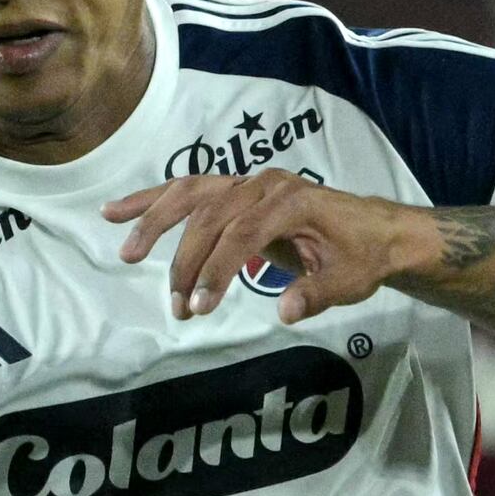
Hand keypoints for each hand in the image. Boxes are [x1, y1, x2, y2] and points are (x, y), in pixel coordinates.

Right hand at [105, 168, 439, 321]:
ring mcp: (249, 183)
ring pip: (191, 194)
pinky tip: (118, 211)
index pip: (244, 232)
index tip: (201, 306)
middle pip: (211, 214)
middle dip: (187, 260)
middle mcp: (266, 184)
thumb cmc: (361, 257)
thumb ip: (317, 293)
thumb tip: (285, 312)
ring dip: (153, 220)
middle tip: (176, 304)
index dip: (219, 268)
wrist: (376, 231)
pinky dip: (154, 201)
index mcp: (293, 202)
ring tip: (125, 250)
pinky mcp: (237, 191)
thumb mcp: (350, 281)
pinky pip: (190, 192)